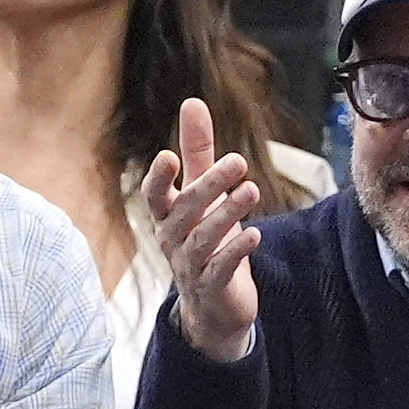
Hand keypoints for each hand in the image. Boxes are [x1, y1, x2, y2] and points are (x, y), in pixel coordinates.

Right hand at [142, 96, 258, 362]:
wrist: (214, 306)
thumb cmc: (207, 240)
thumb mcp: (202, 194)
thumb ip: (197, 151)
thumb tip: (192, 102)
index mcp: (167, 216)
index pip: (155, 195)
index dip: (159, 178)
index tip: (170, 156)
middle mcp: (173, 240)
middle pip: (184, 212)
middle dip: (208, 186)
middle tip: (238, 160)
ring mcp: (190, 266)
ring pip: (202, 239)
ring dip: (226, 214)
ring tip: (252, 191)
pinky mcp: (212, 287)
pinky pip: (220, 269)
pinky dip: (235, 252)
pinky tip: (254, 234)